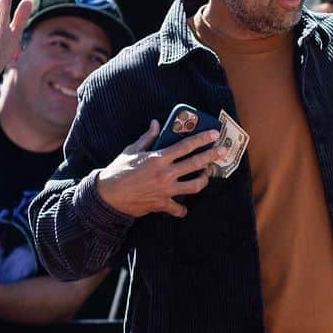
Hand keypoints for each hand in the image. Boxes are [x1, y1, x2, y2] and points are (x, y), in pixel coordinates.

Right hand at [96, 121, 225, 218]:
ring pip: (195, 186)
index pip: (186, 146)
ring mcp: (166, 190)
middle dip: (212, 156)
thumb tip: (155, 123)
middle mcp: (165, 173)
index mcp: (158, 157)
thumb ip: (147, 138)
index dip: (202, 139)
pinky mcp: (163, 204)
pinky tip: (183, 207)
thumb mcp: (132, 150)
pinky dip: (182, 209)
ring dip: (204, 180)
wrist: (108, 195)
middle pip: (196, 164)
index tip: (214, 134)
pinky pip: (179, 209)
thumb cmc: (119, 170)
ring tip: (207, 175)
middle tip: (224, 151)